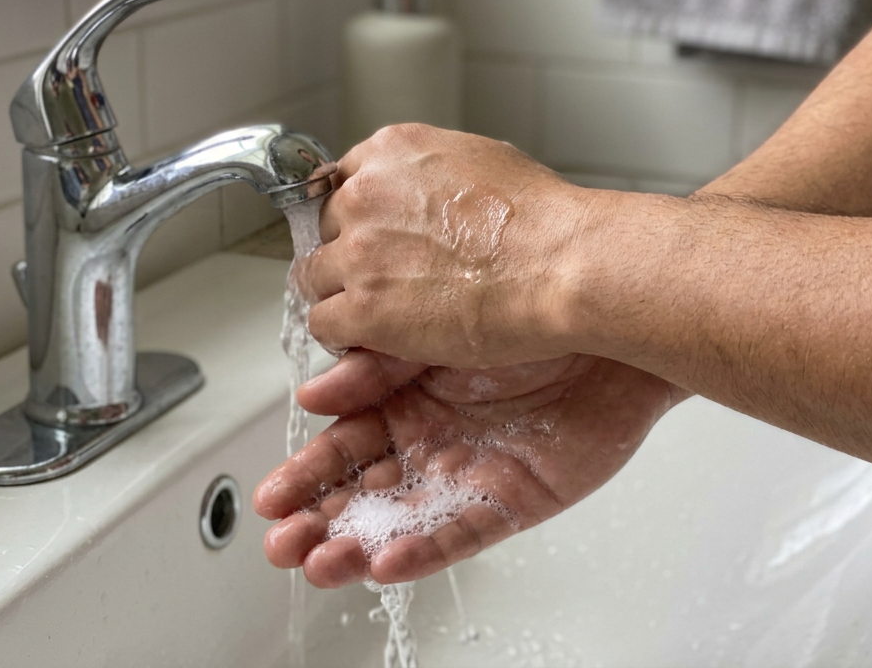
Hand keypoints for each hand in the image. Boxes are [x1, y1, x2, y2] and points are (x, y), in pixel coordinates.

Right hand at [253, 353, 683, 587]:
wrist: (601, 313)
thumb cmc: (526, 308)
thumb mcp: (430, 331)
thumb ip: (373, 367)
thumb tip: (313, 394)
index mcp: (406, 397)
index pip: (344, 445)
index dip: (306, 474)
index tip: (269, 498)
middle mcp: (432, 439)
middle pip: (364, 493)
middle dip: (319, 521)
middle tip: (281, 545)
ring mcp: (470, 471)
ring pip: (403, 520)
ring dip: (359, 546)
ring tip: (320, 563)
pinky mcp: (513, 495)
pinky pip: (463, 531)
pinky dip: (424, 549)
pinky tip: (387, 561)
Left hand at [302, 124, 593, 368]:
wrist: (560, 265)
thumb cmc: (541, 218)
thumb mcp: (482, 160)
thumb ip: (432, 173)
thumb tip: (429, 188)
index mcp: (390, 152)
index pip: (340, 183)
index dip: (358, 217)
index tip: (372, 237)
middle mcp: (363, 195)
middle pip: (326, 229)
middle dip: (351, 254)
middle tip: (386, 279)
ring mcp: (359, 252)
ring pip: (315, 277)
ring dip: (344, 295)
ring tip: (386, 311)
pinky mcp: (363, 308)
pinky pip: (324, 323)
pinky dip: (345, 334)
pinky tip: (379, 337)